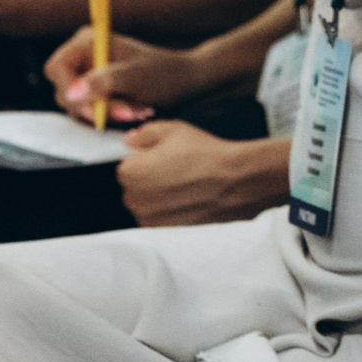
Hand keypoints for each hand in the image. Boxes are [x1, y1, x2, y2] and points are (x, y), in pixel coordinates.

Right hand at [44, 27, 221, 123]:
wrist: (184, 81)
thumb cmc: (163, 73)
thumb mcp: (135, 77)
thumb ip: (103, 83)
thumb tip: (73, 93)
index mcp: (87, 42)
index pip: (57, 68)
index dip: (70, 90)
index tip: (93, 107)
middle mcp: (84, 56)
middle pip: (65, 90)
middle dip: (92, 106)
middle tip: (124, 111)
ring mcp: (89, 74)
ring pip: (78, 105)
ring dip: (105, 112)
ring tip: (135, 109)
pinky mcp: (97, 91)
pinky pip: (90, 111)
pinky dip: (110, 115)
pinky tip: (132, 110)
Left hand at [117, 124, 292, 226]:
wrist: (236, 181)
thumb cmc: (205, 155)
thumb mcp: (172, 129)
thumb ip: (144, 134)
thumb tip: (132, 140)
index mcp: (130, 173)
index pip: (126, 165)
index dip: (144, 158)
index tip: (161, 156)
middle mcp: (134, 200)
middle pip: (134, 187)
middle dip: (149, 178)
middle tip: (177, 168)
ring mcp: (150, 219)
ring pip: (147, 204)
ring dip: (159, 196)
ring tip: (186, 183)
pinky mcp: (166, 231)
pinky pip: (161, 217)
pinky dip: (171, 209)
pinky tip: (190, 197)